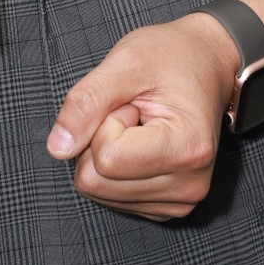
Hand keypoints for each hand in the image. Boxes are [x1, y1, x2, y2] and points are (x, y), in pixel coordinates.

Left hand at [45, 14, 240, 220]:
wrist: (206, 64)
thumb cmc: (170, 57)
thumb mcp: (126, 62)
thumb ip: (87, 101)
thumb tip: (57, 148)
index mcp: (187, 149)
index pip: (105, 157)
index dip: (105, 120)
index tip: (133, 101)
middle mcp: (189, 186)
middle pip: (95, 182)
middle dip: (100, 138)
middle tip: (133, 111)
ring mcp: (179, 202)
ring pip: (97, 191)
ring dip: (106, 152)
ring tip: (139, 124)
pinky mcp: (166, 207)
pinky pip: (109, 196)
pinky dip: (113, 167)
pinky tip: (140, 142)